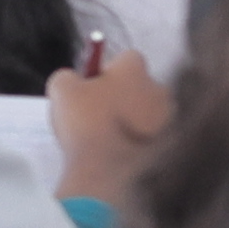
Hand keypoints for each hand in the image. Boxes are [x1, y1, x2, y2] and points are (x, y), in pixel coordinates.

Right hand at [45, 39, 173, 207]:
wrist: (102, 169)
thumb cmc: (83, 122)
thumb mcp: (61, 88)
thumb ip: (69, 75)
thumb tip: (74, 79)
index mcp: (135, 69)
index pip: (125, 58)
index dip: (107, 70)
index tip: (92, 87)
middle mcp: (158, 88)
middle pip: (139, 84)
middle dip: (122, 93)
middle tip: (98, 111)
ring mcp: (166, 117)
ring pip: (146, 109)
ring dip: (131, 116)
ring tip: (107, 133)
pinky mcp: (167, 144)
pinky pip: (150, 133)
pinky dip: (137, 137)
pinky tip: (118, 148)